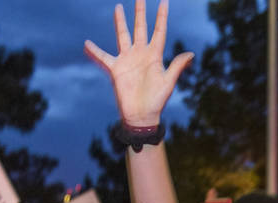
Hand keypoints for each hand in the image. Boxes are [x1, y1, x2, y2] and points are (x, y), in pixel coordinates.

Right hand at [85, 0, 194, 126]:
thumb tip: (191, 54)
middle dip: (140, 12)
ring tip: (118, 7)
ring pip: (123, 35)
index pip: (159, 31)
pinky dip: (94, 51)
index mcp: (155, 55)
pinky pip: (103, 57)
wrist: (141, 116)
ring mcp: (128, 60)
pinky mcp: (116, 69)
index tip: (164, 1)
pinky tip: (87, 43)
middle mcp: (141, 54)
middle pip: (140, 28)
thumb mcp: (168, 82)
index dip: (161, 16)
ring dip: (120, 22)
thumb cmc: (157, 101)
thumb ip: (177, 66)